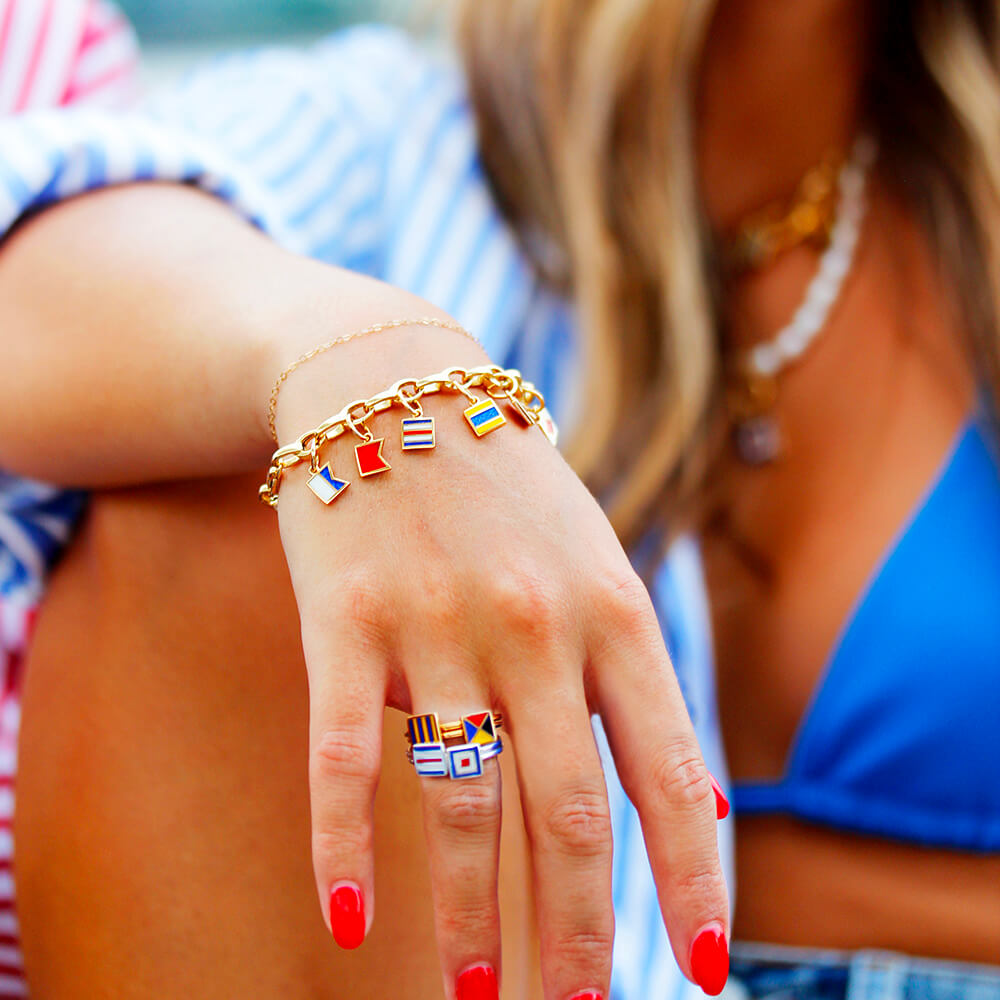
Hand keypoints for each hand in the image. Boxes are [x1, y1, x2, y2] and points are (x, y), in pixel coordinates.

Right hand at [273, 330, 728, 999]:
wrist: (394, 383)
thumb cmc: (508, 489)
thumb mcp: (598, 560)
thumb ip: (640, 678)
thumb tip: (704, 807)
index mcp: (611, 613)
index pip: (667, 774)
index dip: (689, 883)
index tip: (698, 974)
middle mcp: (533, 626)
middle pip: (564, 816)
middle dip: (574, 936)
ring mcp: (436, 624)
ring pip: (459, 805)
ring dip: (473, 919)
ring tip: (478, 999)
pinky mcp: (344, 622)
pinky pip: (341, 757)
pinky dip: (342, 847)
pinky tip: (351, 922)